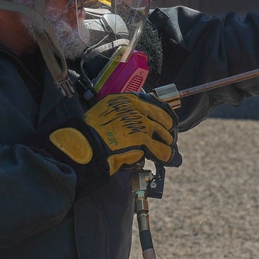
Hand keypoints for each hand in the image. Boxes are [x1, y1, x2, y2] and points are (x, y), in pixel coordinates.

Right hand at [40, 93, 179, 175]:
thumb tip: (130, 125)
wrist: (83, 144)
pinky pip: (162, 149)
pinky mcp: (143, 140)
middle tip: (168, 134)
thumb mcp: (104, 113)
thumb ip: (120, 115)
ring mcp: (140, 123)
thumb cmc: (88, 132)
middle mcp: (135, 108)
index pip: (151, 102)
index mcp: (125, 99)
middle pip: (161, 115)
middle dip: (167, 126)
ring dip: (168, 141)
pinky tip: (174, 159)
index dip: (161, 112)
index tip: (165, 118)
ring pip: (163, 132)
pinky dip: (170, 155)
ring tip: (169, 146)